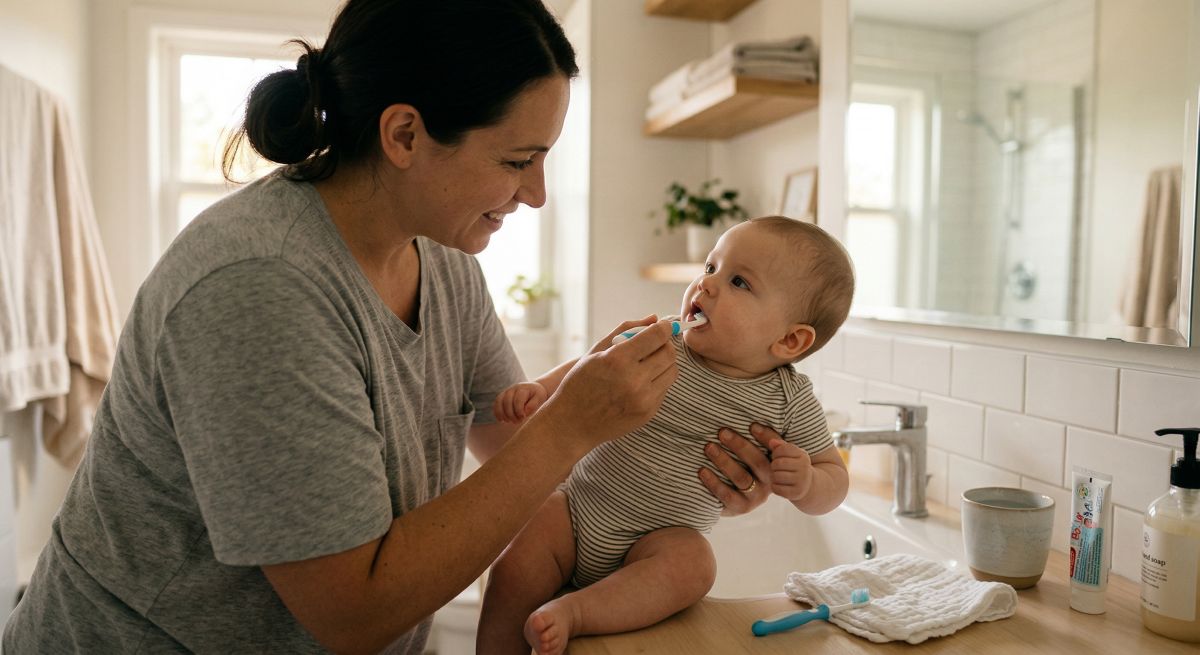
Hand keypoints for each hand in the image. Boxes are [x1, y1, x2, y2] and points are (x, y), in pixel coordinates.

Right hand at [493, 382, 547, 423]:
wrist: (533, 389)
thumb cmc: (537, 395)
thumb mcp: (540, 398)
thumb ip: (533, 405)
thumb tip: (525, 412)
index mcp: (523, 389)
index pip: (518, 399)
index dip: (519, 411)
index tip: (523, 418)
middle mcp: (513, 389)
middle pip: (507, 401)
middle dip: (511, 414)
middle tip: (517, 422)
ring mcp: (506, 391)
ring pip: (499, 402)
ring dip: (503, 414)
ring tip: (509, 422)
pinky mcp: (502, 396)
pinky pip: (496, 403)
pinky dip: (497, 412)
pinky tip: (501, 420)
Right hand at [535, 317, 677, 451]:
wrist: (572, 424)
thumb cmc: (580, 384)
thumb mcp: (595, 352)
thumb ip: (625, 330)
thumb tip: (654, 318)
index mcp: (618, 360)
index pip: (657, 336)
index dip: (664, 327)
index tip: (663, 326)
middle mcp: (634, 380)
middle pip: (669, 353)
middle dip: (665, 344)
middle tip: (654, 344)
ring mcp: (643, 399)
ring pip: (672, 371)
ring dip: (664, 362)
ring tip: (647, 363)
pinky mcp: (648, 413)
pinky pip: (664, 388)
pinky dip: (657, 380)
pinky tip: (640, 381)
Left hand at [698, 424, 773, 515]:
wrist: (733, 501)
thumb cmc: (741, 466)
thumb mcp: (749, 454)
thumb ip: (752, 438)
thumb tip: (743, 408)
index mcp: (774, 465)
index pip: (775, 449)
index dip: (766, 436)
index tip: (751, 425)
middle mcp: (769, 482)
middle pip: (758, 462)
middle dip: (739, 446)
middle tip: (722, 432)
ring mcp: (756, 497)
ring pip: (742, 478)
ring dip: (724, 461)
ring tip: (709, 447)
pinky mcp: (741, 507)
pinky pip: (727, 495)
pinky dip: (714, 482)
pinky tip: (702, 470)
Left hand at [765, 438, 812, 501]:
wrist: (808, 486)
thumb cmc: (792, 465)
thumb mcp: (788, 452)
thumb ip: (773, 440)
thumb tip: (755, 428)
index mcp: (802, 455)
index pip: (781, 449)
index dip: (776, 453)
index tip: (778, 456)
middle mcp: (804, 467)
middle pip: (777, 463)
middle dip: (774, 466)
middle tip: (778, 468)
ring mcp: (801, 481)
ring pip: (776, 476)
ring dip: (773, 476)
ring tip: (779, 475)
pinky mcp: (796, 493)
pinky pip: (776, 488)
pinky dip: (775, 486)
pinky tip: (780, 484)